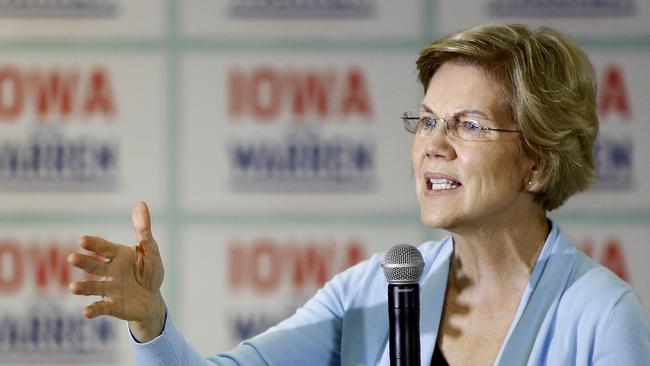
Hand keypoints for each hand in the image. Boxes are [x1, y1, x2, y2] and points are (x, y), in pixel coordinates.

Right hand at [68, 201, 165, 341]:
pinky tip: (86, 312)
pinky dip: (93, 309)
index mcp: (118, 256)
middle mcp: (109, 272)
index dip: (93, 244)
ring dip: (83, 288)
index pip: (104, 248)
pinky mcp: (112, 306)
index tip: (82, 240)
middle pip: (94, 266)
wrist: (151, 300)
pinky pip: (101, 308)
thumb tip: (140, 203)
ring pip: (93, 287)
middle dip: (84, 262)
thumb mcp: (150, 250)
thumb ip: (143, 229)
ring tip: (73, 288)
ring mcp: (109, 289)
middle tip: (72, 258)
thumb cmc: (149, 271)